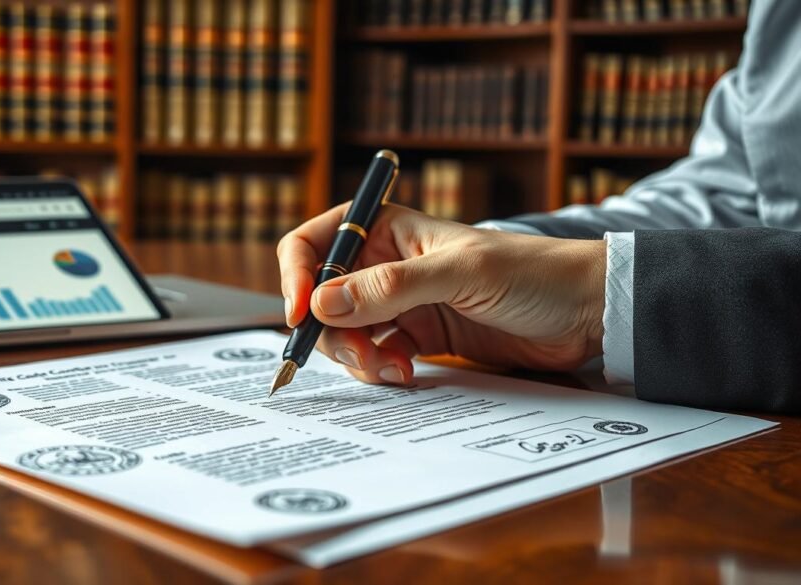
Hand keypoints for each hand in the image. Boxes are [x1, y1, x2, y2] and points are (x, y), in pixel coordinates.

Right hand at [277, 203, 606, 384]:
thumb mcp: (461, 273)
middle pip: (322, 297)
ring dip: (356, 354)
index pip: (315, 244)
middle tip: (359, 353)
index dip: (298, 276)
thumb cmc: (532, 273)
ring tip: (392, 366)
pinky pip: (375, 355)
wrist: (585, 313)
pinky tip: (406, 372)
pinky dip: (380, 368)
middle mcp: (386, 264)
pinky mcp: (418, 337)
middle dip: (330, 329)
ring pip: (344, 332)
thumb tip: (322, 304)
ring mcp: (400, 303)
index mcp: (388, 229)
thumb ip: (391, 288)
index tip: (299, 314)